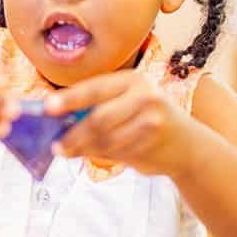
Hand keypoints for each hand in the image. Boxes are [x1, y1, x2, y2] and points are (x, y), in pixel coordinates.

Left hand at [46, 70, 194, 177]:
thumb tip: (58, 118)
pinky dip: (99, 156)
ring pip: (106, 139)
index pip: (95, 88)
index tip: (48, 107)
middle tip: (55, 145)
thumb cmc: (147, 118)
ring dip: (82, 149)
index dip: (70, 98)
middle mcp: (145, 96)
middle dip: (73, 134)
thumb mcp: (128, 101)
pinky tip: (90, 155)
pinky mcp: (153, 144)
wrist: (188, 144)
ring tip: (66, 151)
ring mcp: (151, 121)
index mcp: (132, 80)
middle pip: (99, 118)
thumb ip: (99, 106)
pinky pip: (116, 152)